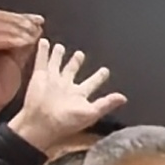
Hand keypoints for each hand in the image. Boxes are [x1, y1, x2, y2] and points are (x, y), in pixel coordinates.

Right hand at [9, 40, 127, 157]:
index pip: (92, 82)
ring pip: (56, 64)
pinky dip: (43, 51)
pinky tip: (44, 42)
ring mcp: (52, 80)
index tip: (105, 70)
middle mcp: (66, 86)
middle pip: (72, 70)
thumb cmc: (67, 120)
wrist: (42, 123)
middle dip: (76, 62)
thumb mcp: (91, 113)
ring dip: (58, 55)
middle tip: (80, 53)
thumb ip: (106, 104)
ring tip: (60, 46)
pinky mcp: (40, 76)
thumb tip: (123, 98)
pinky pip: (42, 61)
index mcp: (79, 95)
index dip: (99, 76)